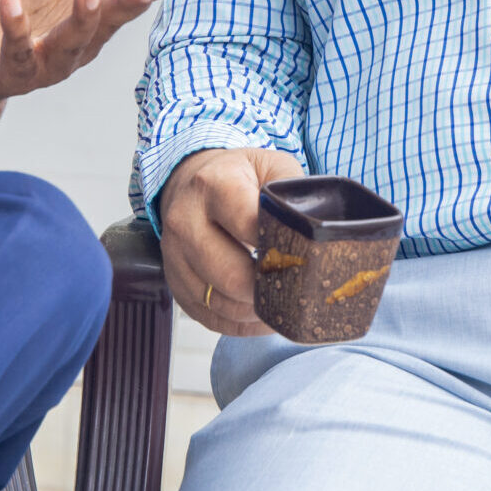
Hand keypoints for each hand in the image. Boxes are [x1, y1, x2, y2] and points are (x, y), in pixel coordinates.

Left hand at [0, 0, 197, 105]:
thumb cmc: (27, 13)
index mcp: (99, 11)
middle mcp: (82, 41)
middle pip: (113, 20)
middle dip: (131, 2)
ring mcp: (48, 60)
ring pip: (72, 43)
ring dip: (82, 18)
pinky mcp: (10, 72)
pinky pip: (15, 52)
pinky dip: (15, 28)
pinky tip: (11, 2)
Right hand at [160, 146, 304, 335]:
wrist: (192, 179)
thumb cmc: (239, 176)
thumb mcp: (271, 166)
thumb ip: (293, 193)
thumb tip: (315, 232)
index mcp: (213, 185)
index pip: (247, 224)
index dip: (279, 247)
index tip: (301, 257)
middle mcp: (185, 220)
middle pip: (230, 275)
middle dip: (268, 288)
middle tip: (294, 287)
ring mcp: (174, 255)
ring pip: (219, 302)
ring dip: (256, 311)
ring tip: (281, 304)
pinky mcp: (175, 282)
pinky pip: (209, 317)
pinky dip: (240, 324)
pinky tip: (261, 315)